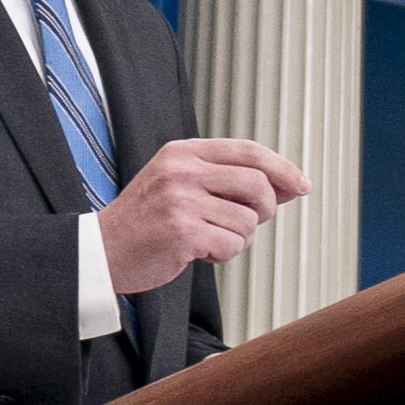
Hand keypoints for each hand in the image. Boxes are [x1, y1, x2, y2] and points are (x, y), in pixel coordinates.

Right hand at [93, 135, 308, 293]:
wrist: (101, 251)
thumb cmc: (149, 220)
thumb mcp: (183, 184)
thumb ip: (231, 180)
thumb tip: (292, 184)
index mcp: (183, 152)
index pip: (249, 151)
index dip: (282, 168)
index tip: (302, 185)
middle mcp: (182, 171)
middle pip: (258, 184)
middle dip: (266, 208)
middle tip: (247, 222)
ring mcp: (180, 200)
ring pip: (248, 220)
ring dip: (240, 237)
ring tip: (212, 238)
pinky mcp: (181, 232)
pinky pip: (233, 244)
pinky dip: (225, 254)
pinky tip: (200, 252)